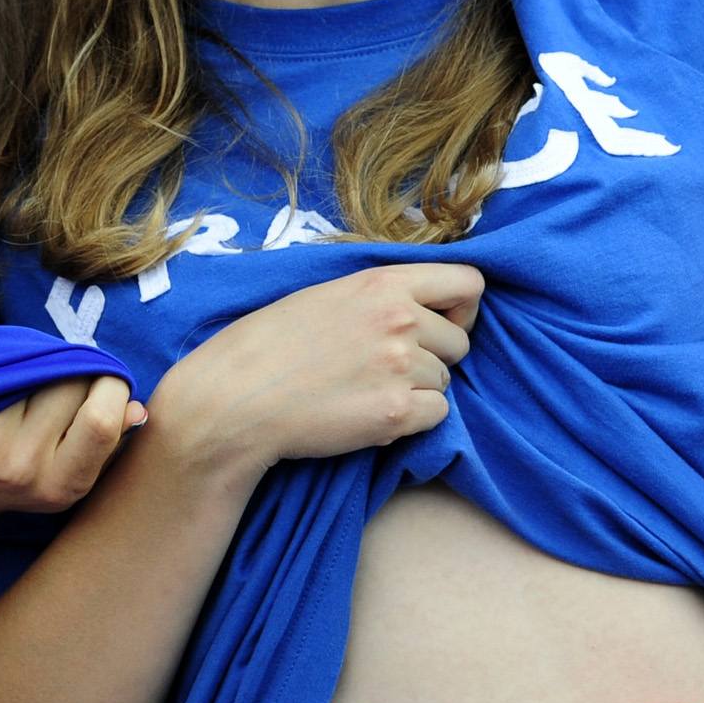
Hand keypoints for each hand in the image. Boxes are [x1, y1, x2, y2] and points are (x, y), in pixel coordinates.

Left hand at [0, 374, 140, 536]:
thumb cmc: (24, 474)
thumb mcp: (72, 472)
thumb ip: (108, 442)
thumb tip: (137, 409)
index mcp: (62, 487)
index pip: (101, 419)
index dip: (111, 387)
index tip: (103, 384)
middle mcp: (23, 468)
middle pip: (72, 384)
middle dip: (76, 375)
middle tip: (56, 390)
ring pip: (40, 370)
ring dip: (43, 368)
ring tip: (28, 390)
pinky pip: (7, 367)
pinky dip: (13, 366)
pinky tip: (2, 385)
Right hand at [155, 263, 483, 478]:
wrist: (235, 399)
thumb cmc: (269, 344)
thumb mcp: (327, 294)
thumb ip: (380, 294)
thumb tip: (425, 305)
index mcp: (383, 283)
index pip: (468, 283)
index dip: (462, 307)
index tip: (442, 323)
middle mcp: (400, 321)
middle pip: (460, 342)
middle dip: (435, 356)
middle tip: (388, 367)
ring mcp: (400, 368)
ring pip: (445, 382)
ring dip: (417, 389)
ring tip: (366, 390)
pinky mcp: (395, 414)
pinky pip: (436, 415)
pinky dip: (412, 419)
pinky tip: (371, 413)